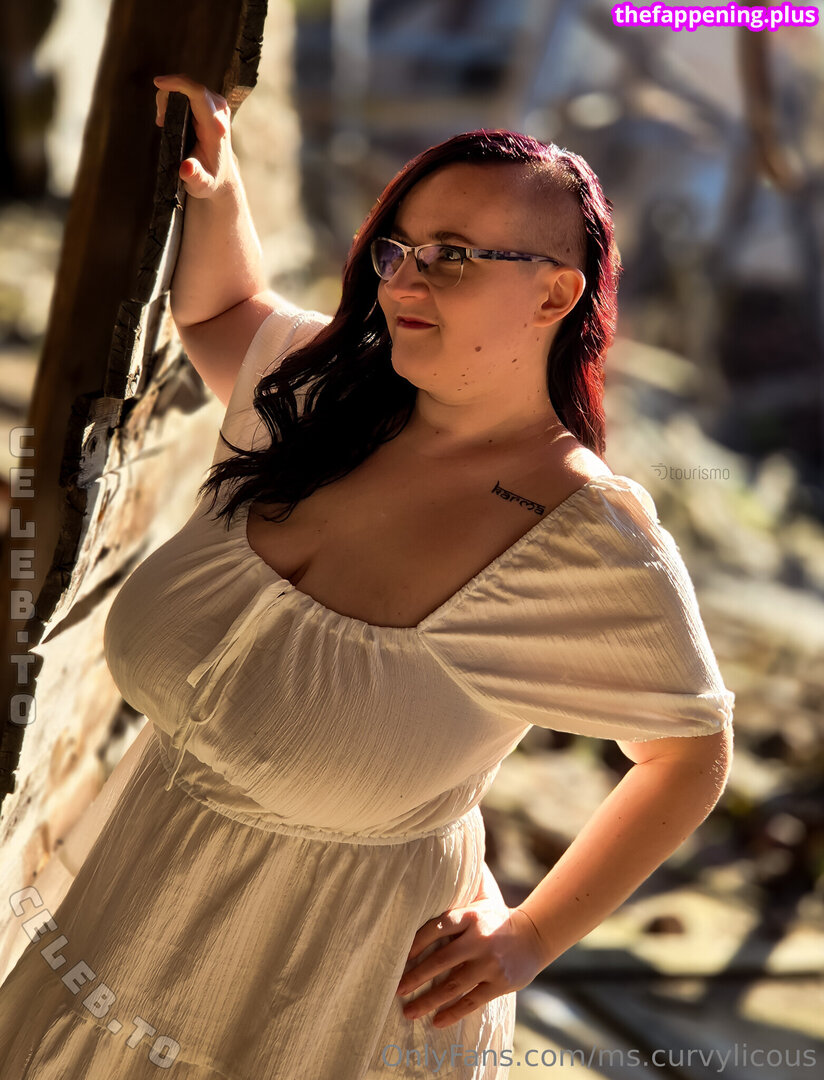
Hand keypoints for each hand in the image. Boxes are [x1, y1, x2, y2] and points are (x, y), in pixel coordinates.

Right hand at [152, 73, 239, 199]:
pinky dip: (176, 99)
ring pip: (188, 87)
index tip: (158, 83)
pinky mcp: (212, 105)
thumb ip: (195, 177)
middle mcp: (219, 113)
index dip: (178, 84)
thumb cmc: (209, 180)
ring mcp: (217, 107)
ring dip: (170, 100)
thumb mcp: (201, 184)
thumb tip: (186, 168)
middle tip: (161, 121)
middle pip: (189, 87)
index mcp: (216, 128)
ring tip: (164, 122)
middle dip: (168, 97)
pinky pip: (190, 91)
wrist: (222, 177)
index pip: (198, 94)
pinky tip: (171, 118)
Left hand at [395, 865, 547, 1029]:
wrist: (534, 936)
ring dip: (429, 1001)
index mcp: (471, 916)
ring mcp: (490, 964)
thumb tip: (439, 866)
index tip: (400, 956)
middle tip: (396, 988)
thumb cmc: (495, 918)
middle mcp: (479, 940)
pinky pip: (472, 1001)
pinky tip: (437, 1021)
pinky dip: (454, 1012)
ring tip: (409, 1012)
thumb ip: (459, 892)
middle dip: (417, 976)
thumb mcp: (481, 900)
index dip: (417, 942)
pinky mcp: (499, 984)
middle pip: (442, 960)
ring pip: (454, 985)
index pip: (439, 927)